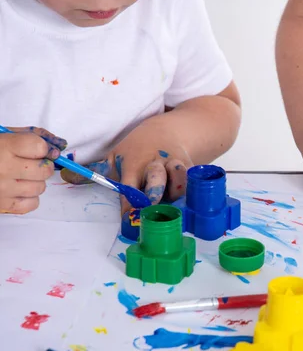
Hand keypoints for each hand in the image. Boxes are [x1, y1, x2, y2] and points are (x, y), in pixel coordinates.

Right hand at [0, 127, 66, 213]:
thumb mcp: (3, 134)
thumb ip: (31, 135)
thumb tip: (58, 145)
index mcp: (3, 147)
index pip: (41, 147)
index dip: (43, 148)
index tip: (37, 149)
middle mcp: (4, 169)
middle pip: (44, 170)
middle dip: (42, 165)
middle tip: (29, 163)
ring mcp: (2, 189)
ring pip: (40, 188)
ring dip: (35, 182)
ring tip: (20, 176)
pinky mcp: (2, 205)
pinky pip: (32, 204)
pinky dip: (30, 197)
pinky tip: (18, 189)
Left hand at [61, 139, 190, 214]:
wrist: (170, 131)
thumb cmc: (138, 148)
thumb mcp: (116, 156)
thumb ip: (96, 171)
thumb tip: (64, 177)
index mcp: (133, 163)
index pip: (130, 185)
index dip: (130, 203)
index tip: (128, 219)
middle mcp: (154, 164)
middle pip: (155, 181)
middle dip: (154, 195)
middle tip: (151, 210)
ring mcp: (173, 165)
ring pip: (177, 180)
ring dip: (174, 194)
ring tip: (171, 208)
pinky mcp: (189, 168)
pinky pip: (191, 181)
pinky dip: (189, 191)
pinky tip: (186, 204)